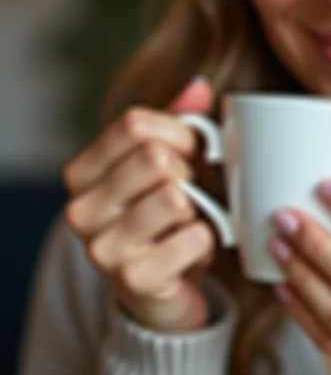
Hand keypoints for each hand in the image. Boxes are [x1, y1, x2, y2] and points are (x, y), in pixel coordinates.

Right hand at [64, 77, 216, 332]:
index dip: (177, 132)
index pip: (135, 124)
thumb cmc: (163, 214)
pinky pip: (193, 237)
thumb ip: (179, 120)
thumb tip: (199, 85)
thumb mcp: (168, 161)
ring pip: (173, 196)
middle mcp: (80, 209)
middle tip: (189, 193)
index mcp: (82, 172)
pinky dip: (206, 239)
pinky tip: (191, 249)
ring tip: (187, 222)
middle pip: (154, 157)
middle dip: (187, 172)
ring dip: (197, 207)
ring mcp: (101, 248)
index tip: (191, 151)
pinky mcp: (132, 280)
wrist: (161, 289)